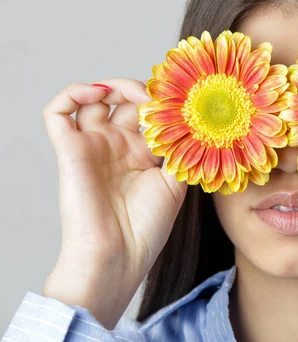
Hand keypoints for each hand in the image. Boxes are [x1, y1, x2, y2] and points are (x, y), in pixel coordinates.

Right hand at [41, 79, 187, 327]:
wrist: (117, 255)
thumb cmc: (146, 227)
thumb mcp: (175, 183)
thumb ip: (180, 149)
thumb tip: (194, 118)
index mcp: (142, 155)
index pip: (149, 114)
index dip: (163, 102)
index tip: (182, 97)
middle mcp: (117, 146)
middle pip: (125, 101)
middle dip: (143, 91)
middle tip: (159, 94)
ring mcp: (92, 145)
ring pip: (94, 98)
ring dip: (113, 86)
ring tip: (132, 92)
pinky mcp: (69, 148)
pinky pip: (59, 111)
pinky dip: (73, 93)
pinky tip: (98, 93)